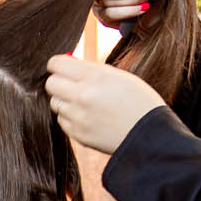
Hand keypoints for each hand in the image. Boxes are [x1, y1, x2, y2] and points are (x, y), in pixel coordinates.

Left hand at [46, 53, 168, 154]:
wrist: (150, 136)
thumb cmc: (140, 102)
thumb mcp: (120, 76)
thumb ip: (92, 70)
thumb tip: (69, 64)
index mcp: (94, 76)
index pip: (56, 64)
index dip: (58, 65)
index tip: (64, 67)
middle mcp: (82, 96)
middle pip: (50, 83)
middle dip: (59, 81)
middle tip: (72, 84)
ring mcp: (78, 117)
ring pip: (55, 103)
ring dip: (65, 101)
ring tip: (85, 103)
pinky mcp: (78, 134)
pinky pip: (62, 121)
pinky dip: (70, 118)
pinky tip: (88, 117)